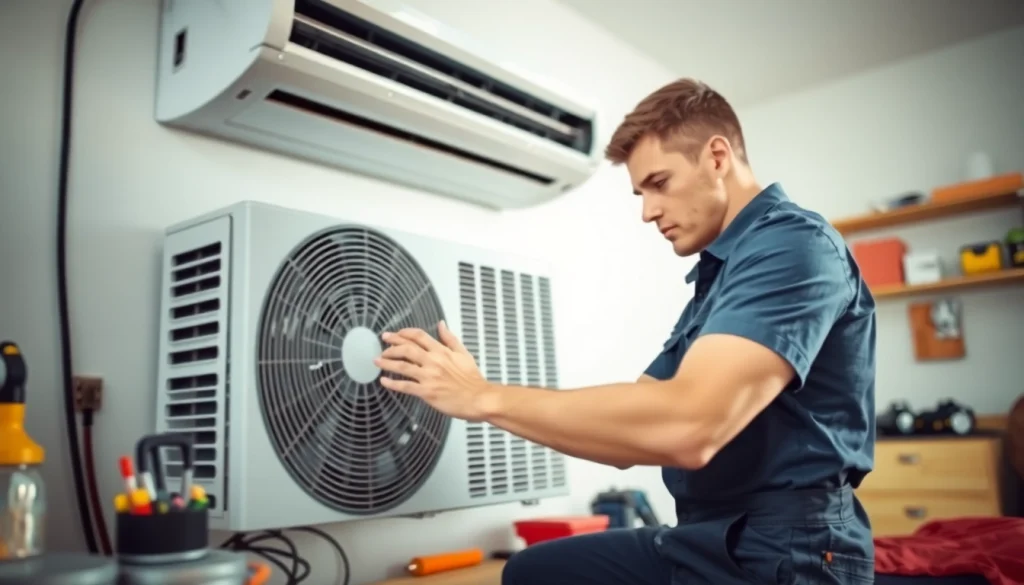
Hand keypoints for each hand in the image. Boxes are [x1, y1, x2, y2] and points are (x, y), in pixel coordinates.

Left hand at [374, 321, 493, 421]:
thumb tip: (441, 324)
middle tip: (382, 344)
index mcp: (442, 351)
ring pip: (402, 366)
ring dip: (387, 362)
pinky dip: (392, 384)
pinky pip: (405, 386)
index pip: (419, 336)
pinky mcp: (427, 392)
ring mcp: (429, 377)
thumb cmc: (472, 380)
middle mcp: (434, 361)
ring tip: (377, 361)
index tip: (395, 334)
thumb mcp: (463, 354)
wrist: (479, 399)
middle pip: (407, 348)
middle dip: (391, 344)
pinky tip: (384, 381)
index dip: (403, 333)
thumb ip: (450, 339)